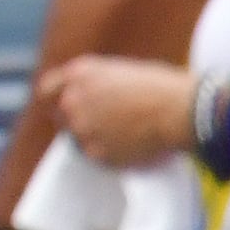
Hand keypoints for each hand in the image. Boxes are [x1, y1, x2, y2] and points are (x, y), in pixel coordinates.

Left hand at [43, 54, 197, 168]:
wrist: (180, 110)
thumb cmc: (162, 88)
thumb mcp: (120, 72)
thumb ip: (96, 84)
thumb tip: (91, 99)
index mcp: (78, 73)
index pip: (48, 90)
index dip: (57, 100)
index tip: (67, 109)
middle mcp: (71, 98)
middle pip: (62, 117)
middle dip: (79, 121)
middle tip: (106, 127)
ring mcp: (80, 126)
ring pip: (78, 139)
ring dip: (95, 140)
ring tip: (126, 137)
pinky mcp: (94, 151)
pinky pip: (96, 156)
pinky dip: (111, 156)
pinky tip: (132, 148)